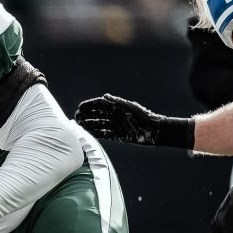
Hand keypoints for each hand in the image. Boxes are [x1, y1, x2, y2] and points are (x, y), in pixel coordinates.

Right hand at [74, 94, 192, 148]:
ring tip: (80, 126)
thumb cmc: (145, 116)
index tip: (80, 108)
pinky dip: (96, 134)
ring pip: (98, 125)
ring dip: (89, 125)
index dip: (89, 105)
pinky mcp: (118, 135)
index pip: (99, 105)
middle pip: (96, 115)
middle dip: (86, 115)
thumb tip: (105, 96)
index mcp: (117, 107)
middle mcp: (114, 116)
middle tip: (77, 118)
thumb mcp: (131, 107)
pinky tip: (89, 134)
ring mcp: (115, 126)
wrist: (154, 130)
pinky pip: (104, 134)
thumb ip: (117, 102)